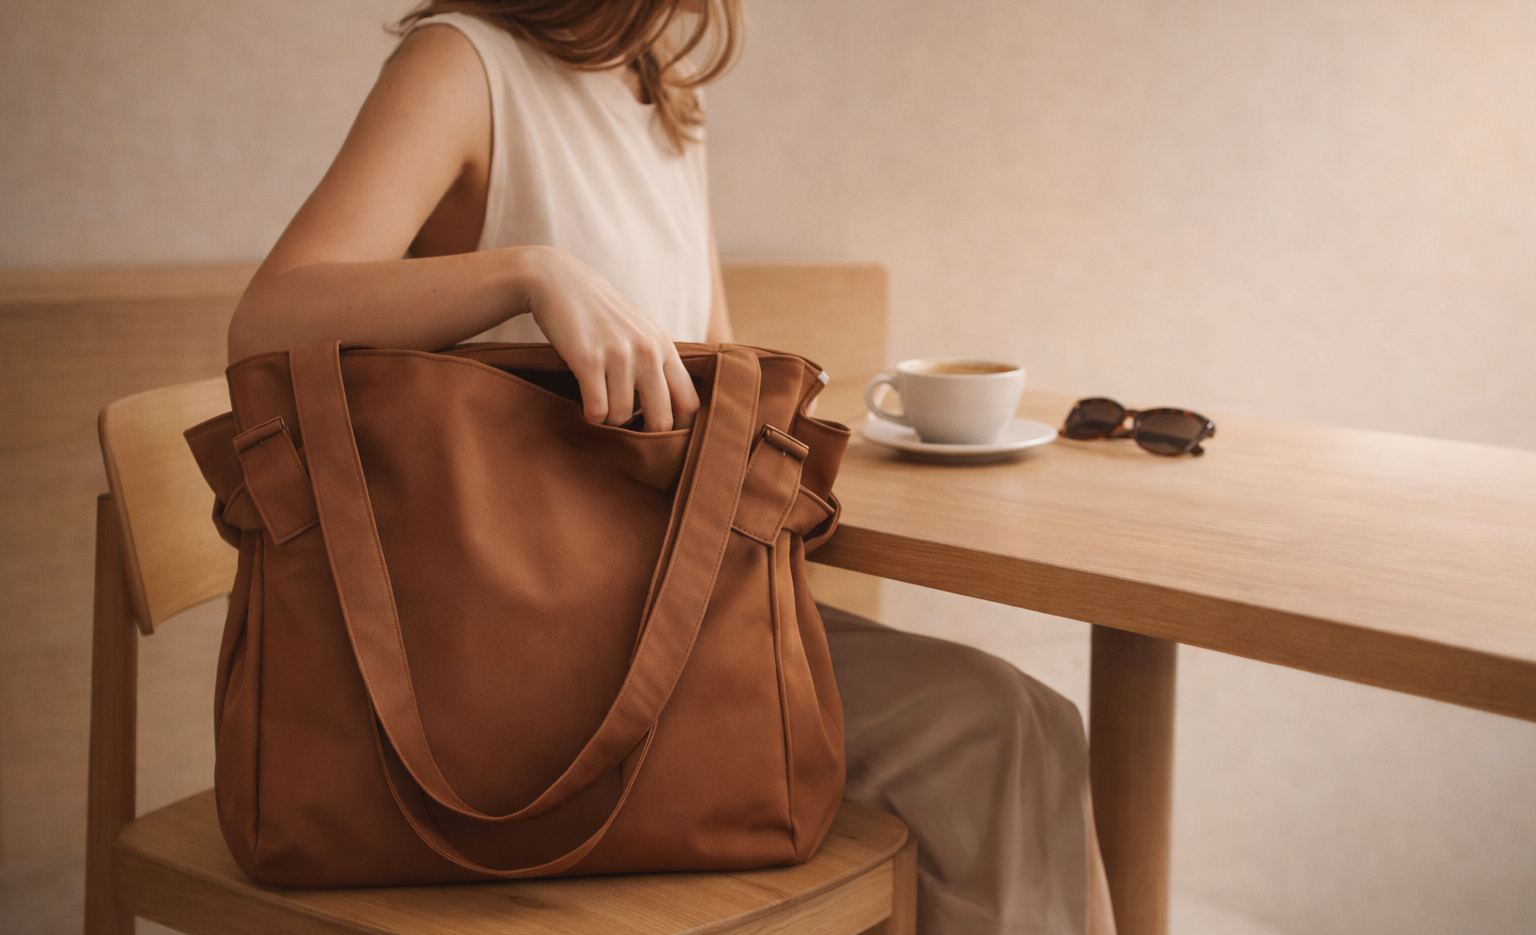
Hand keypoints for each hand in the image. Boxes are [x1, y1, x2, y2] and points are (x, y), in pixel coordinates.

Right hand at [520, 247, 699, 431]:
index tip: (662, 438)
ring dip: (608, 422)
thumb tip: (675, 406)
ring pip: (621, 418)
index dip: (680, 429)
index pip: (689, 403)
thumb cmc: (601, 313)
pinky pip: (596, 410)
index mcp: (664, 347)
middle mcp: (648, 352)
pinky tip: (584, 405)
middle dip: (644, 436)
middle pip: (661, 419)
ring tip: (600, 408)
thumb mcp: (641, 330)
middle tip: (628, 436)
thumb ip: (659, 360)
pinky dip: (590, 416)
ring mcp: (619, 355)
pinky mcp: (589, 360)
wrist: (559, 282)